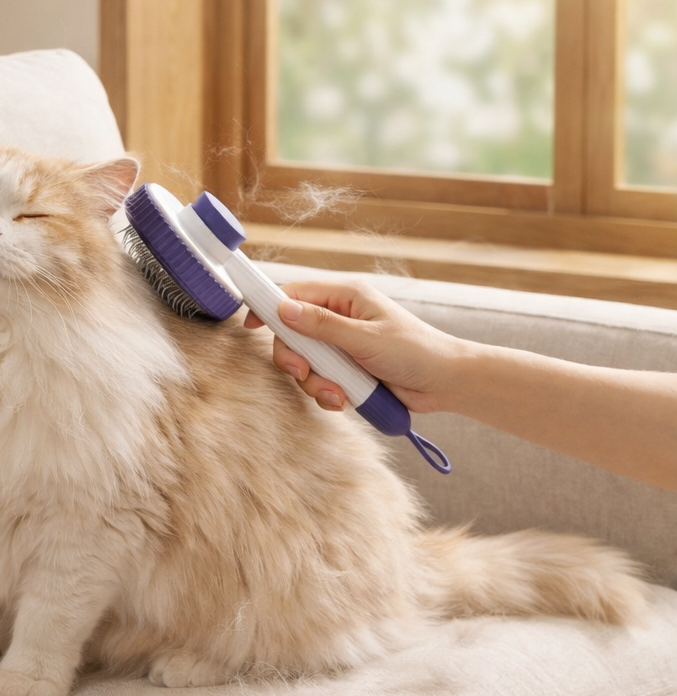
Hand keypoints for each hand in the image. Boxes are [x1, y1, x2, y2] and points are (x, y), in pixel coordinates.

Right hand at [244, 279, 466, 412]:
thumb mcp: (365, 337)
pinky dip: (327, 393)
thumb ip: (322, 325)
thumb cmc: (415, 351)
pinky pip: (321, 381)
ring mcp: (343, 347)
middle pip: (293, 333)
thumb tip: (283, 310)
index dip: (270, 308)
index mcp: (346, 298)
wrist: (445, 383)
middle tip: (304, 372)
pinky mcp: (348, 371)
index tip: (251, 325)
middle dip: (295, 357)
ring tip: (337, 394)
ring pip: (306, 362)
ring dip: (315, 381)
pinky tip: (345, 400)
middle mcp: (341, 319)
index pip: (296, 295)